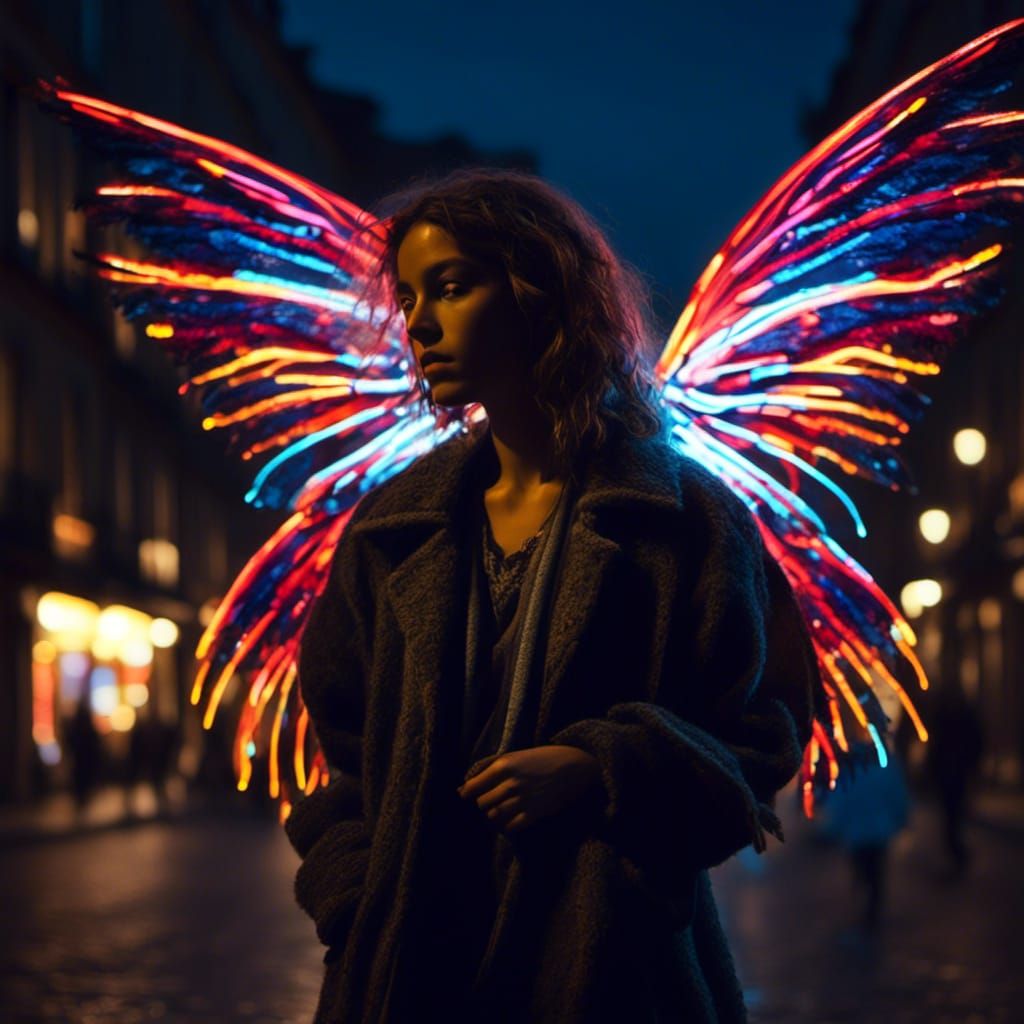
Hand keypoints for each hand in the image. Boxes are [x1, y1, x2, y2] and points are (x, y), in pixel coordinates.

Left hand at [457, 745, 602, 832]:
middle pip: (481, 803)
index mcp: (504, 765)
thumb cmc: (543, 758)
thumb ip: (493, 768)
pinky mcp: (533, 814)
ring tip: (500, 809)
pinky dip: (506, 825)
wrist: (574, 766)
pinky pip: (510, 827)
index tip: (464, 794)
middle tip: (490, 799)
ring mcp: (521, 800)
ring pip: (493, 816)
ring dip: (494, 814)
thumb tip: (467, 784)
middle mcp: (510, 783)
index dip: (467, 792)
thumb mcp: (516, 755)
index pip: (473, 786)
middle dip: (483, 802)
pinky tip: (511, 818)